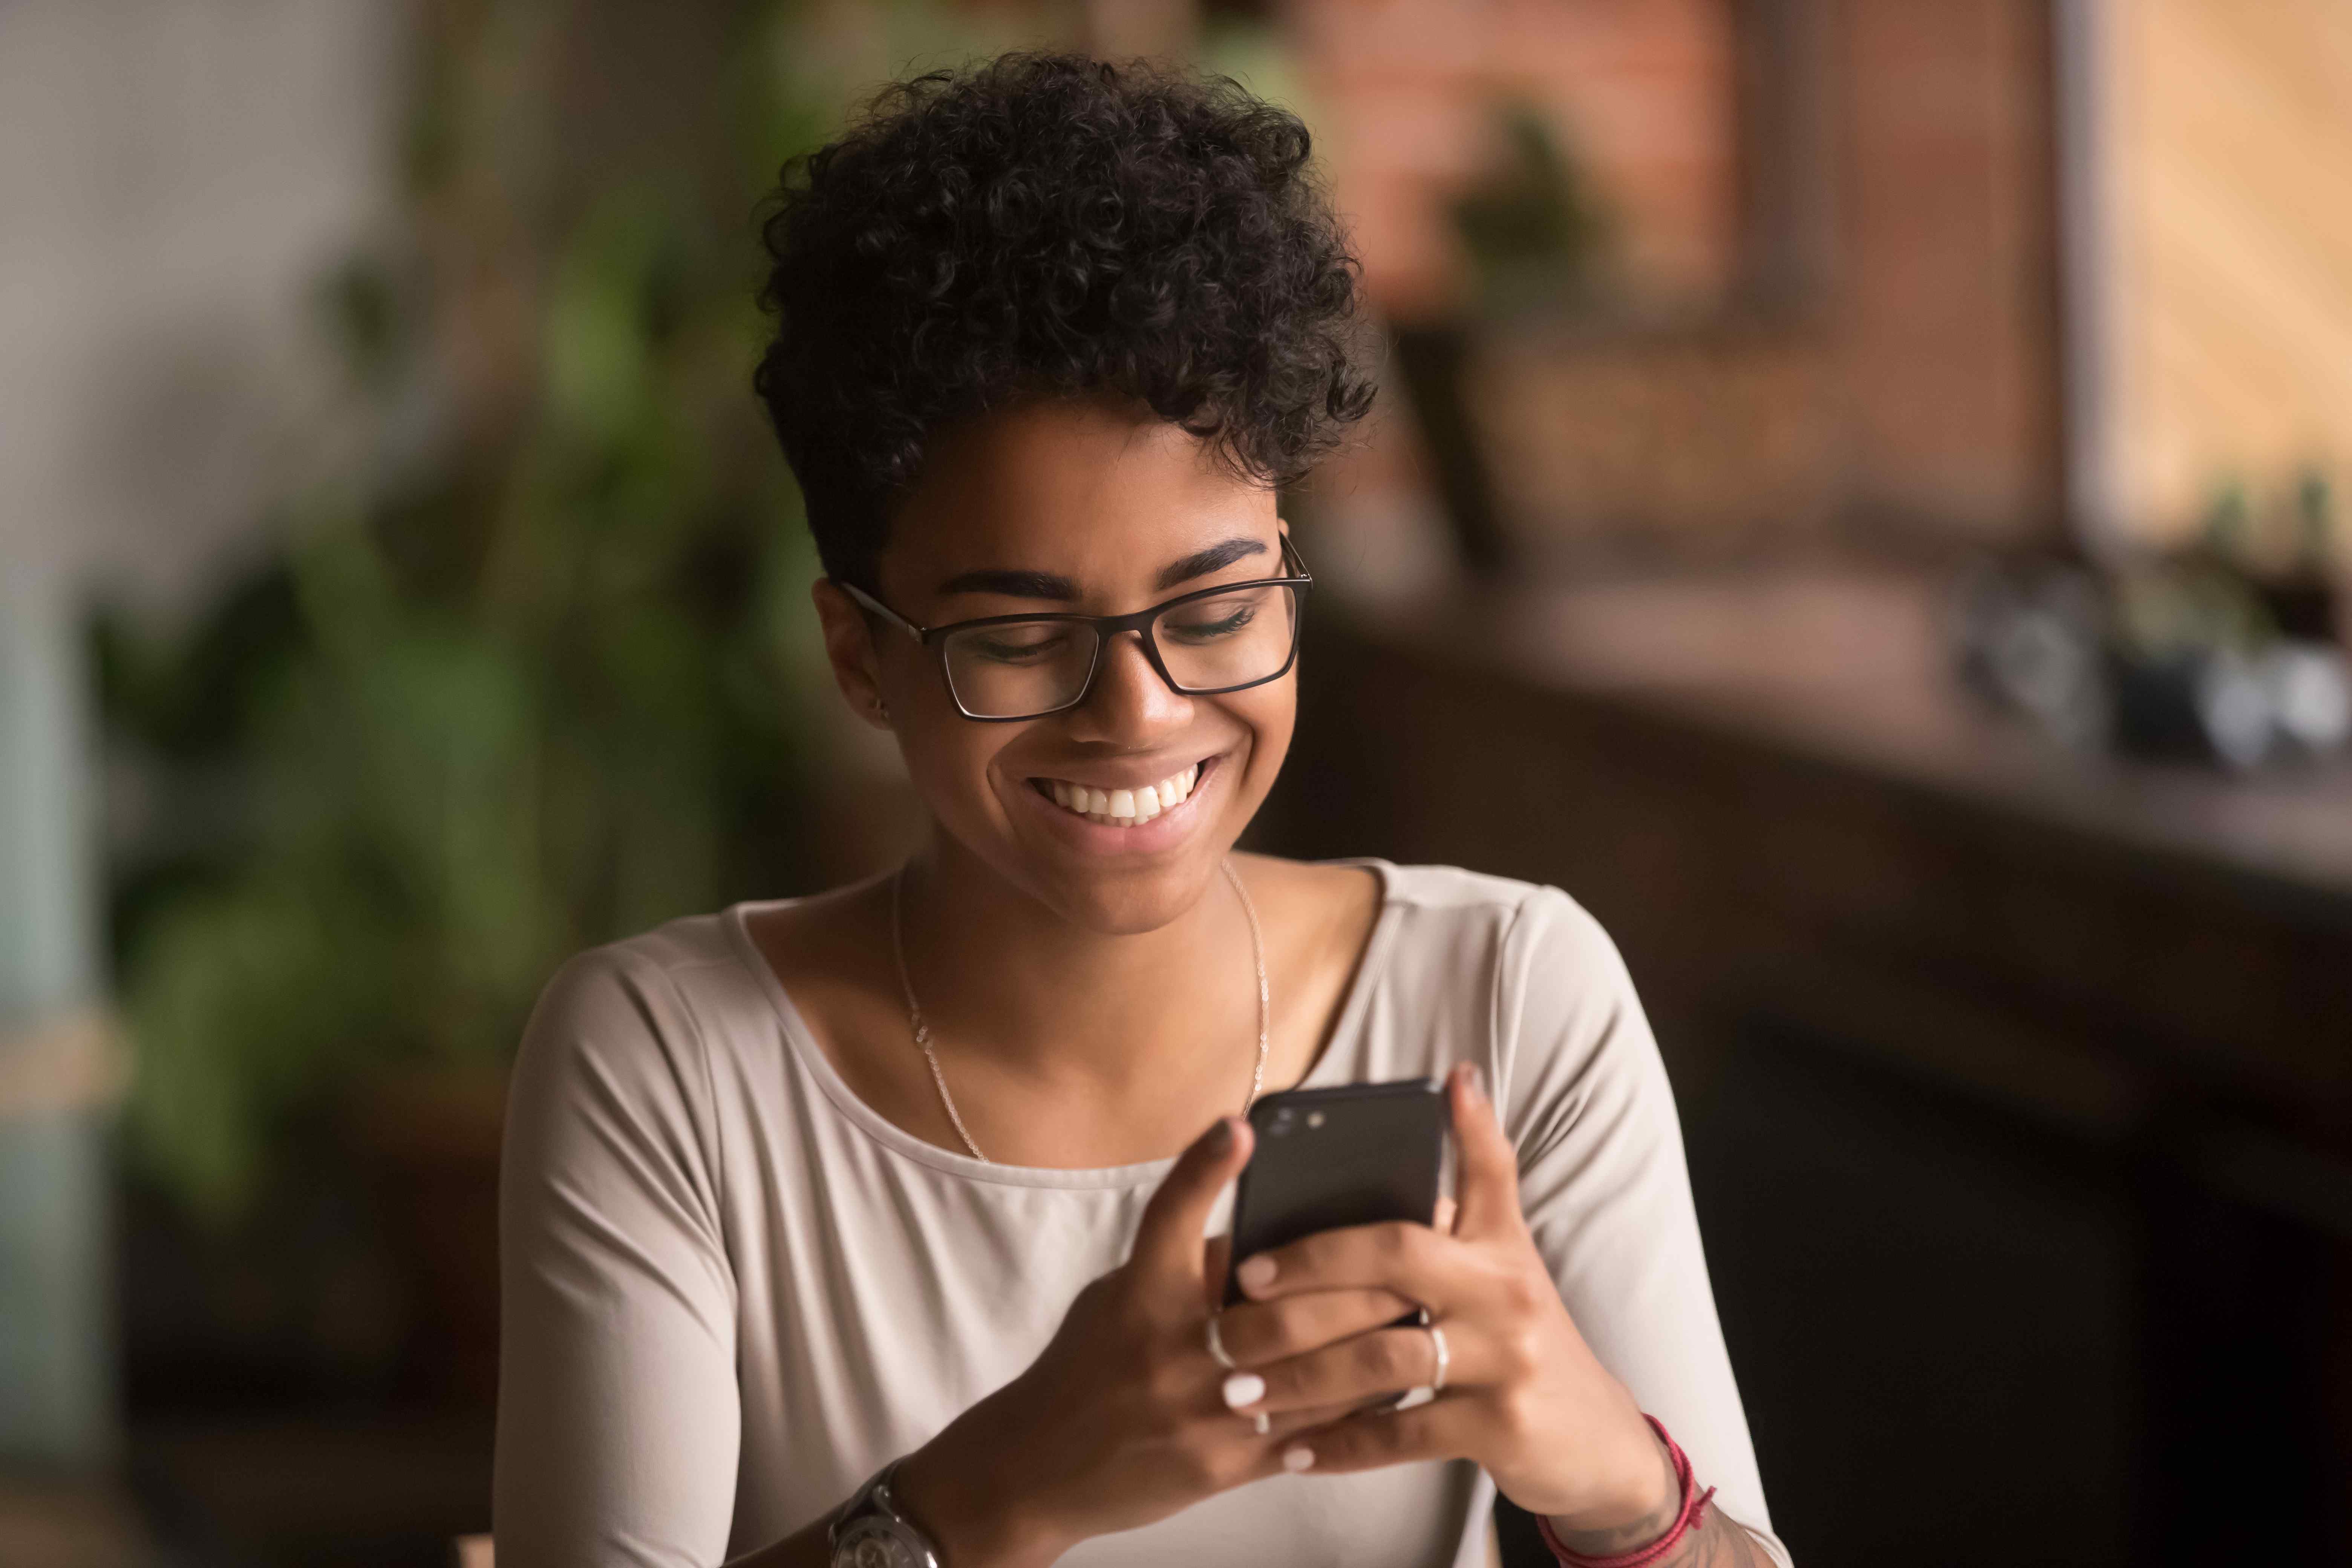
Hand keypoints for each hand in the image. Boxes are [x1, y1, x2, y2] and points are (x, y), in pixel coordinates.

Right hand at [892, 1115, 1421, 1565]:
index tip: (1241, 1126)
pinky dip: (1357, 1408)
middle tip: (1423, 1250)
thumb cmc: (1089, 1366)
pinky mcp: (1222, 1467)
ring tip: (1431, 1315)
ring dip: (1377, 1343)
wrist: (1041, 1469)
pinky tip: (1395, 1384)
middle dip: (1364, 1280)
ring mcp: (1200, 1412)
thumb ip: (1188, 1268)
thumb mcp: (1122, 1299)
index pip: (1168, 1215)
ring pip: (1313, 1374)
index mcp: (1138, 1295)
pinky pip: (1309, 1434)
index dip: (1203, 1166)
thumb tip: (1273, 1232)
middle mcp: (1169, 1350)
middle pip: (1284, 1304)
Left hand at [1221, 1063, 1676, 1533]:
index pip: (1478, 1168)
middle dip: (1305, 1271)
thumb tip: (1456, 1079)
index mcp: (1500, 1244)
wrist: (1595, 1441)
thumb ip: (1474, 1185)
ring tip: (1239, 1389)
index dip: (1447, 1130)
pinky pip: (1401, 1433)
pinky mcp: (1499, 1427)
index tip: (1374, 1112)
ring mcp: (1506, 1359)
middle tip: (1236, 1290)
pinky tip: (1290, 1454)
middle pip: (1393, 1256)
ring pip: (1382, 1355)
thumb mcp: (1505, 1261)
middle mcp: (1506, 1291)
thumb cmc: (1522, 1339)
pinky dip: (1340, 1445)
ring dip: (1301, 1375)